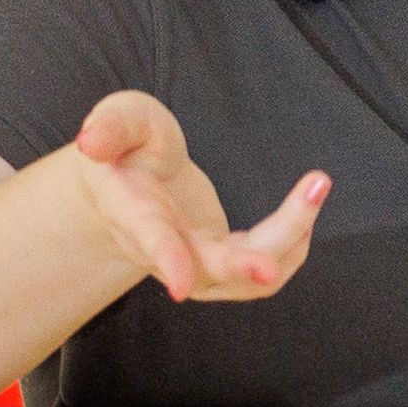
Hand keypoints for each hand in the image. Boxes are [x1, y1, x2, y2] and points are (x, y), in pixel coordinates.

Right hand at [60, 90, 326, 304]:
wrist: (127, 185)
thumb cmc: (125, 147)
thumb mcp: (120, 121)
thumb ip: (111, 126)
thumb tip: (91, 140)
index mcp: (132, 213)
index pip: (149, 238)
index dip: (167, 260)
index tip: (180, 285)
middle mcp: (163, 251)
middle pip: (209, 270)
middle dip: (247, 263)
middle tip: (282, 246)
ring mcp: (195, 266)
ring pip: (246, 278)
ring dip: (290, 239)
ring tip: (316, 184)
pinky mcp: (222, 267)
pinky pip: (263, 273)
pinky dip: (293, 244)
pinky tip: (307, 204)